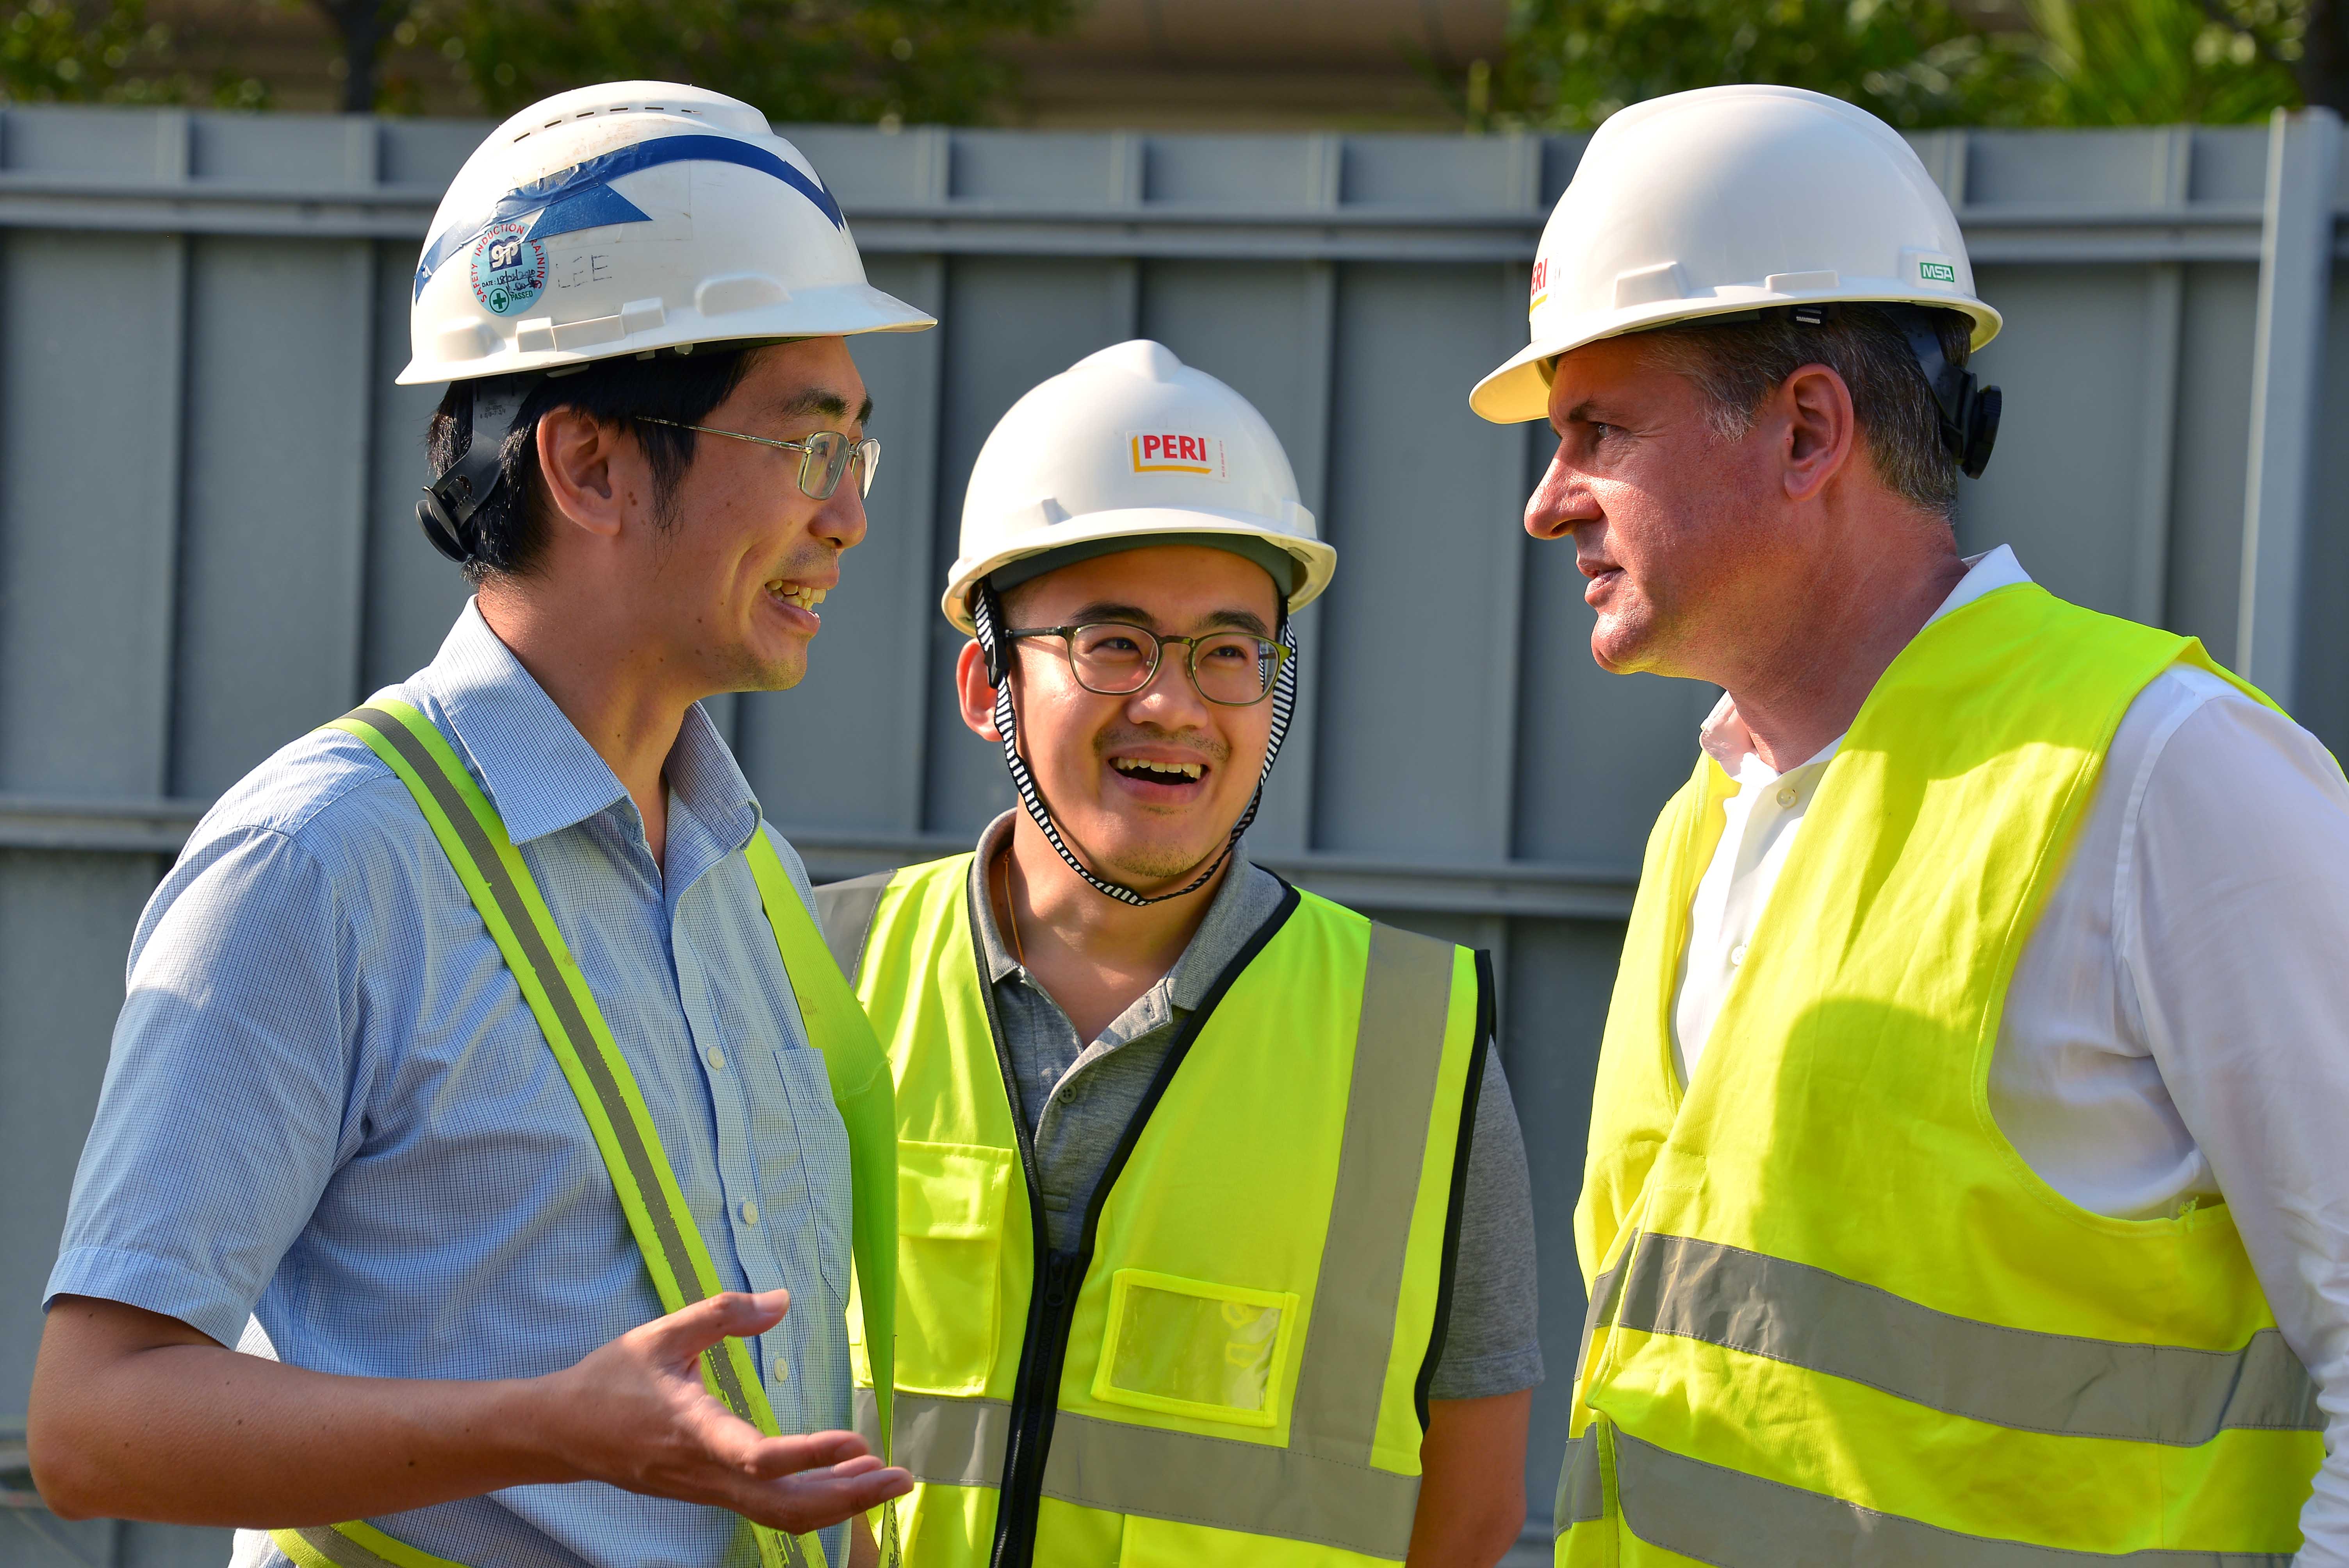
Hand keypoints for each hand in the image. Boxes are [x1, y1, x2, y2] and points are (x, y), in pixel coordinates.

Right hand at [537, 1289, 912, 1535]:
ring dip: (836, 1503)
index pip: (759, 1457)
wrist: (559, 1432)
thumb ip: (723, 1313)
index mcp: (693, 1431)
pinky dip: (811, 1500)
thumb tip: (782, 1300)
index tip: (856, 1442)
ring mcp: (706, 1490)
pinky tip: (842, 1479)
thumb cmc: (610, 1378)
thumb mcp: (663, 1333)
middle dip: (848, 1499)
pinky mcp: (708, 1491)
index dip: (810, 1455)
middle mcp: (704, 1473)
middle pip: (784, 1505)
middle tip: (902, 1479)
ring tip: (884, 1480)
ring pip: (779, 1514)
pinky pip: (766, 1508)